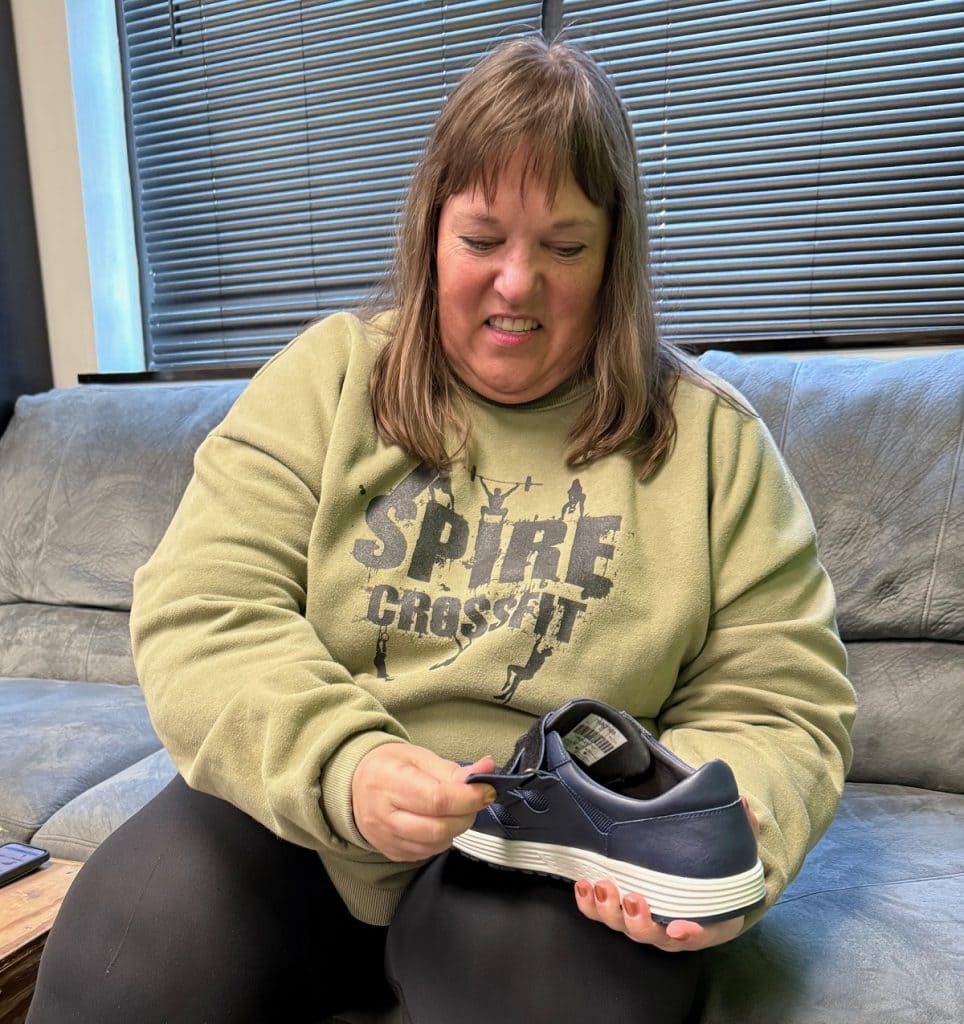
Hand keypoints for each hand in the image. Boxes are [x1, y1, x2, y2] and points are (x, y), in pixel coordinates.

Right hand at [352, 744, 495, 861]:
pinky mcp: (391, 852)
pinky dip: (442, 839)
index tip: (486, 790)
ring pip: (435, 844)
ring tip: (454, 810)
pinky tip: (439, 822)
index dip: (468, 798)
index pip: (437, 799)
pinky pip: (427, 853)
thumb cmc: (388, 767)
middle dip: (466, 815)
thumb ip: (453, 769)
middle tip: (473, 800)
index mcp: (388, 780)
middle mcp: (382, 813)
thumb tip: (486, 769)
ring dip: (456, 828)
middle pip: (438, 827)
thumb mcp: (419, 757)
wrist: (356, 784)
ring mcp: (385, 837)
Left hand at [574, 795, 760, 950]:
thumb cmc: (718, 868)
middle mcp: (671, 927)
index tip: (678, 927)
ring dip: (609, 911)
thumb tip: (741, 802)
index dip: (689, 935)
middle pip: (652, 936)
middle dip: (639, 922)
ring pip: (623, 926)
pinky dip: (590, 904)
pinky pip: (601, 913)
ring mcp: (644, 919)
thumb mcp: (736, 848)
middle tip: (633, 899)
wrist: (698, 875)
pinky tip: (584, 886)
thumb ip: (741, 828)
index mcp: (707, 919)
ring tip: (601, 887)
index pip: (698, 934)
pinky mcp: (621, 907)